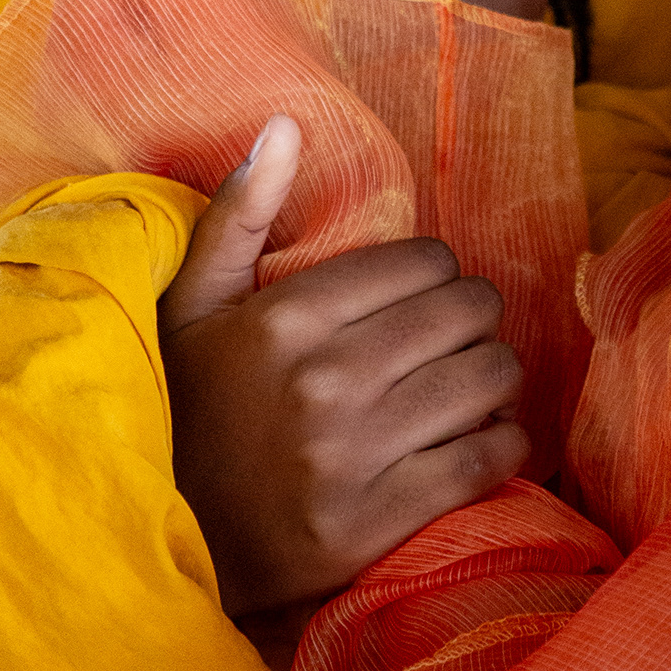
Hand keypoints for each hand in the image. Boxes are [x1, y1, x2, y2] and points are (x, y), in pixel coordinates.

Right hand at [158, 117, 528, 615]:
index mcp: (286, 319)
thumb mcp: (190, 307)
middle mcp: (325, 381)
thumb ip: (240, 213)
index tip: (419, 299)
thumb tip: (285, 124)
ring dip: (492, 380)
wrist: (168, 547)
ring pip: (490, 380)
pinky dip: (502, 443)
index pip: (427, 262)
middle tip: (450, 342)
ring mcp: (353, 457)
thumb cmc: (190, 412)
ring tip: (464, 388)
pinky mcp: (378, 524)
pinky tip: (478, 439)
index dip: (436, 276)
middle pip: (470, 314)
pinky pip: (488, 458)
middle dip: (473, 322)